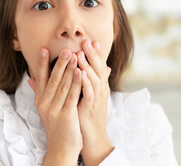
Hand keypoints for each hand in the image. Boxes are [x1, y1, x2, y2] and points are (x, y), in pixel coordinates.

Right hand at [31, 48, 82, 163]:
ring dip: (69, 69)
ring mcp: (54, 110)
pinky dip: (76, 82)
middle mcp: (44, 104)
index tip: (44, 49)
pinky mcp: (65, 116)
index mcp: (40, 101)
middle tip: (66, 48)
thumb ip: (40, 92)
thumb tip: (30, 78)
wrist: (62, 148)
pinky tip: (80, 72)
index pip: (40, 78)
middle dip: (59, 63)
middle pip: (52, 79)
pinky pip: (71, 96)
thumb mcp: (46, 109)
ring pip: (62, 85)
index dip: (42, 64)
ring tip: (75, 55)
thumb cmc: (57, 125)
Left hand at [76, 40, 113, 165]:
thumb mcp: (85, 96)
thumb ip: (83, 82)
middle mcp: (100, 91)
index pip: (98, 66)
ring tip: (80, 53)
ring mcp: (97, 99)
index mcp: (99, 87)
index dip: (95, 54)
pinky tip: (80, 73)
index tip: (89, 40)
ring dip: (88, 65)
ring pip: (94, 78)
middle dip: (92, 54)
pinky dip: (86, 82)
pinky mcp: (91, 108)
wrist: (91, 138)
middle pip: (99, 69)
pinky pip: (90, 93)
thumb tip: (80, 69)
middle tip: (86, 40)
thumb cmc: (86, 115)